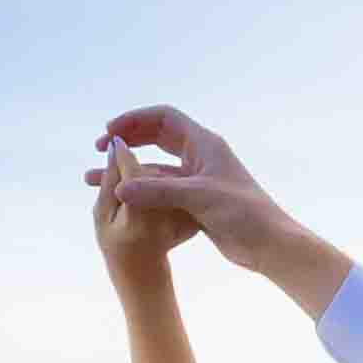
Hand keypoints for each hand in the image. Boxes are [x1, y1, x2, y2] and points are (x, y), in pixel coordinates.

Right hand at [89, 104, 343, 299]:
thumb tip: (119, 188)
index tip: (110, 132)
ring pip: (154, 167)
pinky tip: (119, 201)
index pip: (163, 118)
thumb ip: (157, 192)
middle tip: (100, 149)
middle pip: (156, 136)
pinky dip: (139, 192)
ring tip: (95, 179)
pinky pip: (159, 190)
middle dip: (128, 140)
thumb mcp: (198, 198)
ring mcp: (196, 179)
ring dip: (128, 170)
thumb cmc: (243, 213)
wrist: (268, 244)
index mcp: (204, 144)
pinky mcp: (194, 201)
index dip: (135, 120)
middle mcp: (199, 156)